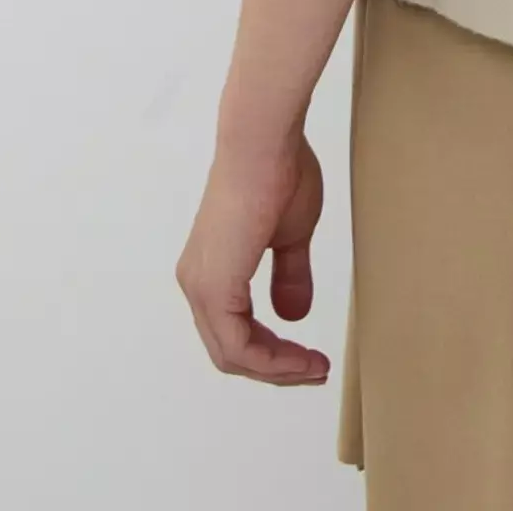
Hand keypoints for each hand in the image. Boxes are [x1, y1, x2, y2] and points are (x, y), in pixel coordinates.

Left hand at [177, 132, 330, 384]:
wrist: (265, 141)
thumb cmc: (280, 172)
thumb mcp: (290, 234)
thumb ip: (288, 274)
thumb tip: (293, 316)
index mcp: (212, 267)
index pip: (235, 331)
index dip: (274, 354)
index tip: (312, 359)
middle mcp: (197, 281)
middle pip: (231, 351)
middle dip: (276, 368)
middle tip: (315, 371)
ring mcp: (201, 285)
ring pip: (233, 354)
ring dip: (277, 369)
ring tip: (315, 369)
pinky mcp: (214, 285)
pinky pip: (237, 344)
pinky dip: (270, 359)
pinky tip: (300, 357)